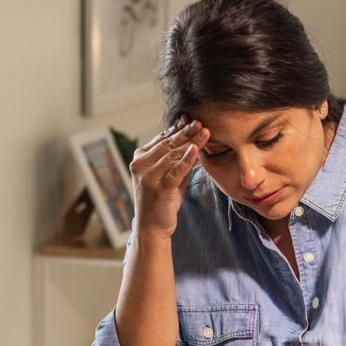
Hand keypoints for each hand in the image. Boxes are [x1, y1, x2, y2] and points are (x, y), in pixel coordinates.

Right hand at [129, 118, 208, 240]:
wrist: (152, 227)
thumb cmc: (162, 200)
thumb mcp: (170, 175)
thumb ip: (179, 159)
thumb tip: (196, 140)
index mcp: (140, 158)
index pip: (162, 139)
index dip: (178, 128)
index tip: (192, 118)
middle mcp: (141, 165)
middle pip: (168, 144)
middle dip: (186, 132)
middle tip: (201, 121)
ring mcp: (148, 177)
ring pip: (173, 155)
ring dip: (191, 142)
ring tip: (205, 131)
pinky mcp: (159, 188)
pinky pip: (175, 171)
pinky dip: (186, 160)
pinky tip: (196, 150)